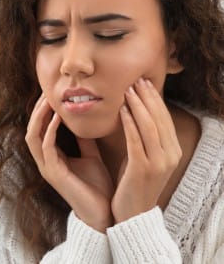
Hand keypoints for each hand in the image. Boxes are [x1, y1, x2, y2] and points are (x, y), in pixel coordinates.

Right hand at [25, 94, 114, 232]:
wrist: (104, 213)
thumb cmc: (97, 187)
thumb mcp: (91, 156)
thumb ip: (84, 140)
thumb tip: (85, 120)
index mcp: (52, 157)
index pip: (40, 129)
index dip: (43, 111)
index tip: (52, 93)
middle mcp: (45, 161)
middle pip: (31, 129)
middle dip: (37, 110)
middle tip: (47, 91)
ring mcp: (47, 168)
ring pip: (33, 136)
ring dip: (39, 117)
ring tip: (48, 101)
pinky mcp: (54, 174)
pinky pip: (46, 147)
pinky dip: (50, 130)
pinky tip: (59, 118)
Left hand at [111, 78, 182, 222]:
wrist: (132, 215)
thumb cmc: (133, 183)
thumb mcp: (143, 157)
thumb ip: (143, 137)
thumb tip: (133, 111)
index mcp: (172, 151)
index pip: (164, 118)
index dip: (154, 99)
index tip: (143, 82)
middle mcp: (170, 155)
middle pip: (159, 119)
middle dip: (147, 97)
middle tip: (136, 79)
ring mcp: (158, 163)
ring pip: (149, 126)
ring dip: (138, 105)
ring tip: (128, 89)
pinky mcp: (143, 169)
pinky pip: (136, 140)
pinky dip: (130, 123)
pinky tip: (122, 110)